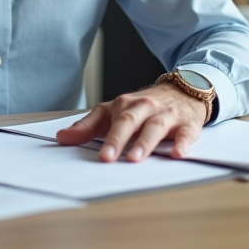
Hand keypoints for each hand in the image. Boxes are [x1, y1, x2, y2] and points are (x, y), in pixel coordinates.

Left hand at [55, 83, 206, 162]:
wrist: (184, 89)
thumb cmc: (144, 106)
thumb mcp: (114, 112)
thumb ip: (88, 125)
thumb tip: (61, 137)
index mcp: (125, 105)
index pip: (111, 120)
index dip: (103, 138)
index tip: (98, 157)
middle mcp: (145, 107)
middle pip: (130, 121)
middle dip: (118, 140)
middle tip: (108, 159)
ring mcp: (167, 114)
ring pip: (155, 126)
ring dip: (145, 142)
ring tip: (135, 159)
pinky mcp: (187, 123)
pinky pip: (186, 133)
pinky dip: (182, 143)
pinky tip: (177, 154)